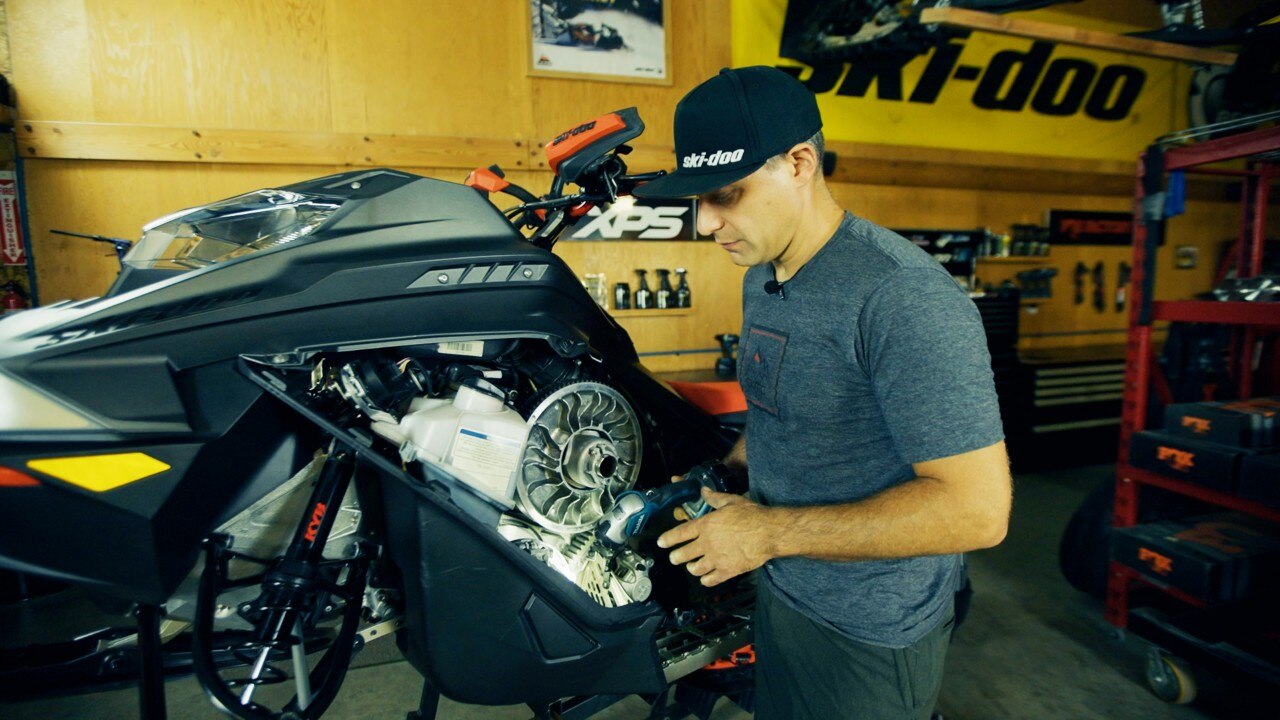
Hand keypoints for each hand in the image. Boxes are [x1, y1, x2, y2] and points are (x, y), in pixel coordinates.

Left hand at [657, 488, 774, 585]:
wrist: (768, 532)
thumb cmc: (751, 515)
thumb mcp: (731, 501)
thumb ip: (714, 498)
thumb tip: (704, 491)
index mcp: (706, 525)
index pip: (681, 533)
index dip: (668, 538)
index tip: (661, 543)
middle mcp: (707, 543)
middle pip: (684, 554)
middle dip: (676, 557)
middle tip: (674, 558)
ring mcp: (716, 559)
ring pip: (695, 569)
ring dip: (691, 568)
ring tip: (691, 567)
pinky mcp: (727, 571)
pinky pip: (711, 580)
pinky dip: (706, 580)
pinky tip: (705, 579)